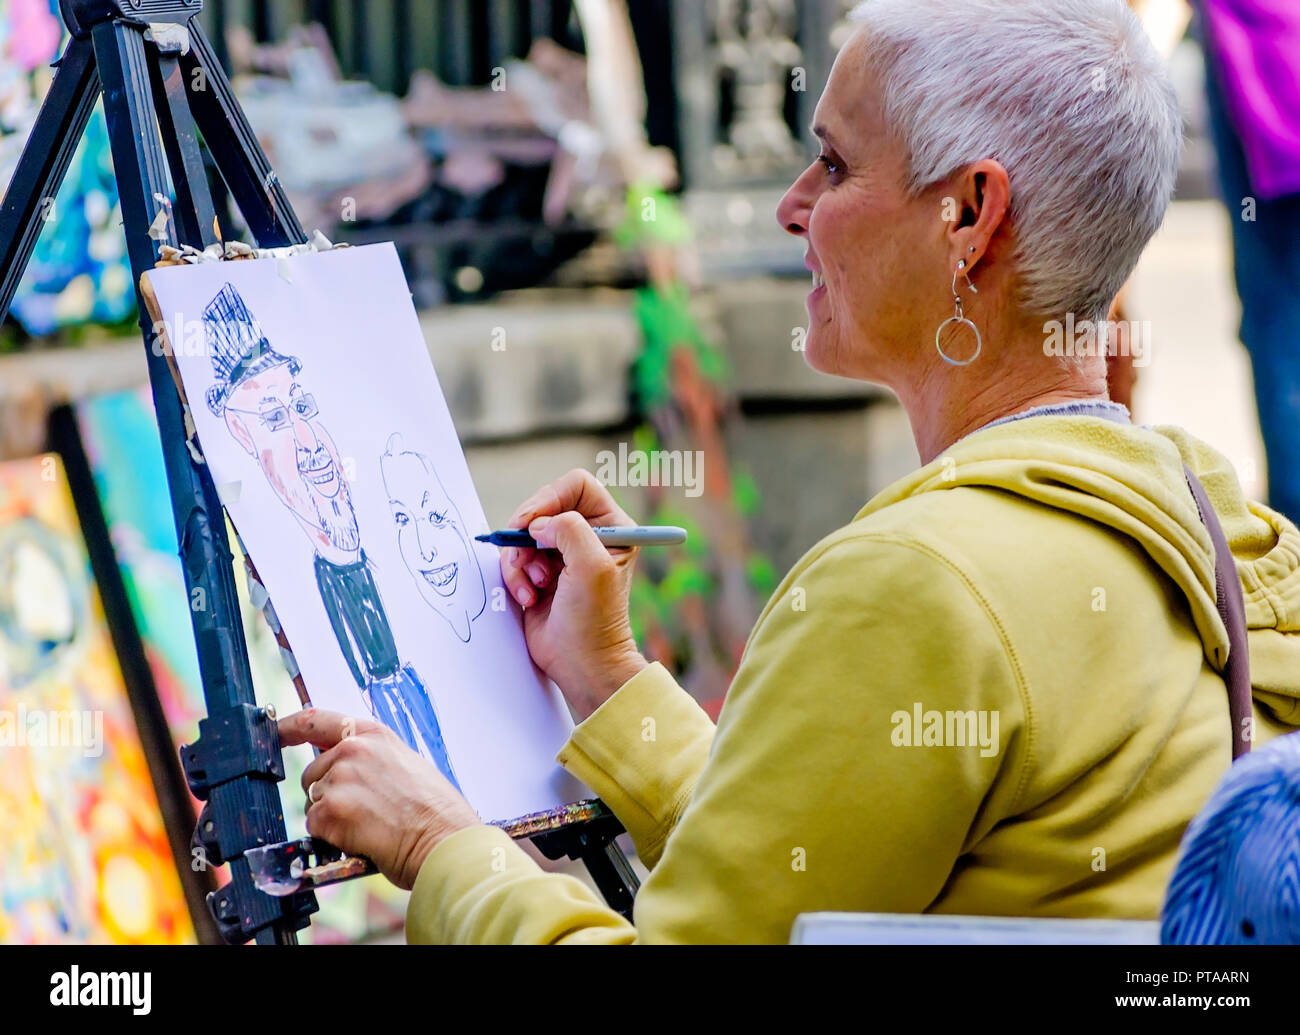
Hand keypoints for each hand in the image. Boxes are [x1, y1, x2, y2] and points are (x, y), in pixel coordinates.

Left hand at [278, 709, 481, 890]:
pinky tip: (361, 838)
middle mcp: (351, 750)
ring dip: (332, 819)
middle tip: (362, 812)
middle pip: (313, 774)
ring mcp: (338, 780)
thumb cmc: (436, 811)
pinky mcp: (329, 812)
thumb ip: (373, 760)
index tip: (275, 732)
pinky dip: (332, 839)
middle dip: (327, 794)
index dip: (289, 727)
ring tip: (369, 826)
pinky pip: (315, 828)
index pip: (316, 720)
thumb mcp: (407, 765)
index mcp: (373, 735)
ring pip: (314, 804)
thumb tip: (350, 772)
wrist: (443, 840)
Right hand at [501, 469, 647, 717]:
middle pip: (543, 506)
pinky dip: (514, 576)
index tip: (535, 523)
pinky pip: (513, 557)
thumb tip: (538, 524)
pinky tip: (528, 598)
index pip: (577, 486)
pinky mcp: (539, 573)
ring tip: (533, 586)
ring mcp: (561, 554)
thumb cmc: (595, 618)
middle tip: (526, 556)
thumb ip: (569, 529)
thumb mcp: (591, 566)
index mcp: (612, 526)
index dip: (551, 497)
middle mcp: (588, 535)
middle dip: (529, 533)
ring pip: (523, 533)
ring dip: (520, 559)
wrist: (580, 663)